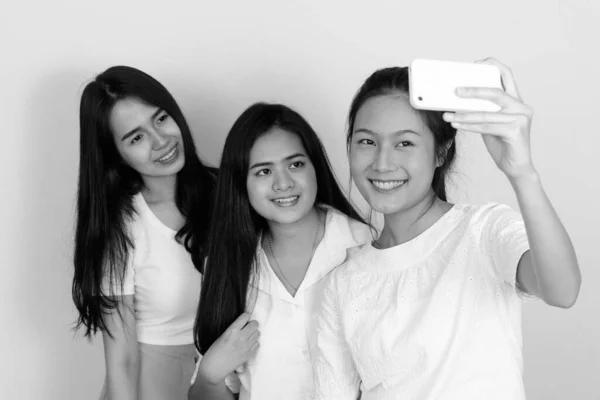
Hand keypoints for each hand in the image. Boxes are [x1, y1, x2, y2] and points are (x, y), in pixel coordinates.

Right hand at [197, 312, 259, 384]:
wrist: (214, 368)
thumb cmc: (214, 351)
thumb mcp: (222, 336)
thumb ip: (233, 329)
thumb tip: (243, 324)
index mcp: (232, 330)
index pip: (246, 316)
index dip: (246, 316)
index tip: (244, 318)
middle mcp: (241, 337)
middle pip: (255, 324)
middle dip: (251, 324)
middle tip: (247, 327)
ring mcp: (246, 346)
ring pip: (258, 333)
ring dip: (253, 333)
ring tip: (247, 336)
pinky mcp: (249, 355)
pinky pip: (257, 344)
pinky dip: (254, 343)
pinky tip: (247, 345)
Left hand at [442, 58, 536, 180]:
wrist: (516, 166)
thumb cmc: (502, 142)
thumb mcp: (491, 122)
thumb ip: (482, 109)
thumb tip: (458, 100)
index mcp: (516, 100)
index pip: (506, 75)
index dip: (492, 66)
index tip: (473, 65)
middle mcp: (521, 106)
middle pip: (495, 92)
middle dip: (473, 90)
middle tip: (455, 91)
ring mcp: (521, 118)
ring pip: (487, 113)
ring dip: (464, 114)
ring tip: (448, 115)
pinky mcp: (516, 131)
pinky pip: (487, 126)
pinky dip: (470, 125)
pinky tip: (457, 124)